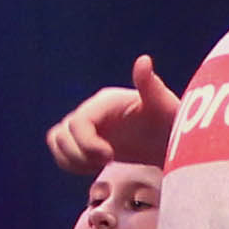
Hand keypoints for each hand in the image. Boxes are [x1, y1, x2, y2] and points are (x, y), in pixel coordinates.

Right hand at [47, 59, 181, 173]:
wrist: (171, 140)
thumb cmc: (171, 124)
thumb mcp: (166, 109)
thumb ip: (152, 87)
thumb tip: (143, 60)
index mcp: (106, 101)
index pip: (78, 122)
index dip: (87, 144)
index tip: (110, 158)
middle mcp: (92, 110)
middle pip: (62, 134)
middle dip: (80, 154)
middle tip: (107, 163)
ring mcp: (86, 124)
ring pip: (57, 141)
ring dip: (72, 159)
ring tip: (99, 166)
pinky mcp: (85, 139)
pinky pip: (60, 150)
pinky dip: (70, 163)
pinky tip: (94, 168)